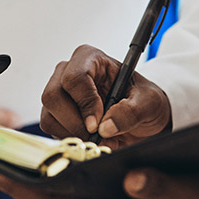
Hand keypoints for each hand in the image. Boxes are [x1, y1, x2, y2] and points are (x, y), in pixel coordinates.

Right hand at [40, 45, 170, 147]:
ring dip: (72, 133)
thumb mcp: (149, 102)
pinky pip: (50, 129)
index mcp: (92, 58)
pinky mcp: (55, 113)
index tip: (97, 124)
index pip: (74, 77)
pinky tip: (90, 139)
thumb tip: (106, 126)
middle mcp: (69, 71)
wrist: (140, 116)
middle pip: (53, 96)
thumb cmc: (143, 99)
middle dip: (75, 122)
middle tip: (96, 135)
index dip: (84, 103)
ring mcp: (59, 92)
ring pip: (48, 115)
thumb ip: (131, 111)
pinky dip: (70, 139)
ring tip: (99, 138)